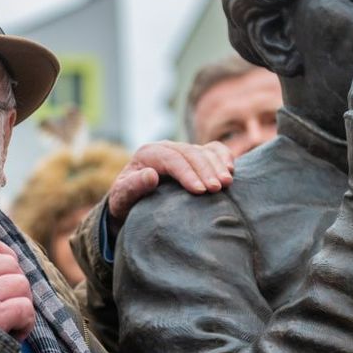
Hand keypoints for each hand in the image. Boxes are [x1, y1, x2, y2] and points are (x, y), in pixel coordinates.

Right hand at [0, 235, 34, 339]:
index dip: (4, 255)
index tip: (6, 271)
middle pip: (10, 264)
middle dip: (15, 283)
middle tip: (9, 303)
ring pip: (21, 284)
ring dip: (21, 302)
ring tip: (12, 320)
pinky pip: (25, 308)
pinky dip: (25, 322)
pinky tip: (14, 332)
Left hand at [108, 141, 234, 223]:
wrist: (132, 203)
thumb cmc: (126, 203)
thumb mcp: (121, 199)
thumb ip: (132, 188)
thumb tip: (150, 175)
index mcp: (147, 154)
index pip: (171, 159)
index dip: (187, 173)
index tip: (200, 191)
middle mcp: (166, 148)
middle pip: (190, 153)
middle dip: (205, 170)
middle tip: (217, 189)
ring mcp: (182, 151)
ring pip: (204, 151)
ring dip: (218, 165)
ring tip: (227, 183)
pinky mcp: (195, 156)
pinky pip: (213, 149)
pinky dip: (223, 156)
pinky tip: (231, 169)